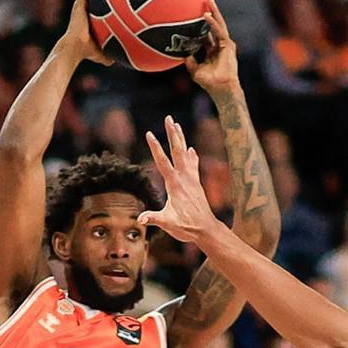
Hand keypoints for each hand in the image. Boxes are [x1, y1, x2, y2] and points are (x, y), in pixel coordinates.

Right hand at [60, 0, 112, 65]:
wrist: (74, 48)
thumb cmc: (86, 52)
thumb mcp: (102, 54)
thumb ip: (110, 55)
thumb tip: (121, 61)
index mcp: (89, 22)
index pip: (97, 10)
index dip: (103, 4)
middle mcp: (84, 13)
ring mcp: (80, 8)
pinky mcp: (79, 5)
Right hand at [139, 116, 219, 243]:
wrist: (206, 230)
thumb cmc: (187, 227)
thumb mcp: (168, 224)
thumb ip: (154, 219)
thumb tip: (140, 219)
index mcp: (175, 184)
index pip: (162, 161)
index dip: (155, 147)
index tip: (149, 133)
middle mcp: (184, 178)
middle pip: (177, 151)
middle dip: (172, 133)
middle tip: (169, 118)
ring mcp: (192, 180)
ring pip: (185, 154)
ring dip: (181, 139)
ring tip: (178, 125)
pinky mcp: (196, 184)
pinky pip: (194, 165)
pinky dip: (192, 156)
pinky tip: (192, 149)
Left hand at [187, 0, 238, 93]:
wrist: (220, 88)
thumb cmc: (209, 82)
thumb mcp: (194, 70)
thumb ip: (189, 60)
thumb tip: (180, 53)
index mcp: (212, 51)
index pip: (207, 35)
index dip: (201, 25)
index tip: (195, 15)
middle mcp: (220, 46)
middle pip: (214, 26)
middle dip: (210, 13)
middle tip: (204, 1)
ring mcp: (225, 45)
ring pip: (219, 25)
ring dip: (214, 13)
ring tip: (209, 1)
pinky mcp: (228, 45)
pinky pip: (219, 31)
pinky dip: (213, 23)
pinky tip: (206, 15)